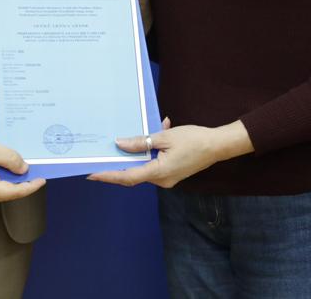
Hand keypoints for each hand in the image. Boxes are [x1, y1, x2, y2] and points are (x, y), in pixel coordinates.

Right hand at [0, 126, 45, 203]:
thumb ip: (11, 160)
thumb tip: (24, 169)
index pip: (12, 192)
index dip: (29, 186)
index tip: (41, 180)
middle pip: (6, 192)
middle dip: (21, 181)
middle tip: (36, 171)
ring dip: (11, 178)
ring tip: (24, 167)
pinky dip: (2, 176)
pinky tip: (9, 166)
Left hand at [86, 118, 252, 188]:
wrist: (218, 145)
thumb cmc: (193, 139)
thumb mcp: (164, 137)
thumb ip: (141, 142)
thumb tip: (120, 144)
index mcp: (159, 172)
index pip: (127, 176)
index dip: (108, 175)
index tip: (92, 174)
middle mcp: (162, 180)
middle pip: (134, 173)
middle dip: (118, 164)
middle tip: (100, 157)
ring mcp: (168, 178)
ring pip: (144, 166)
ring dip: (137, 153)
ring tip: (128, 137)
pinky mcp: (173, 172)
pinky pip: (155, 163)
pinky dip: (151, 151)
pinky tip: (158, 130)